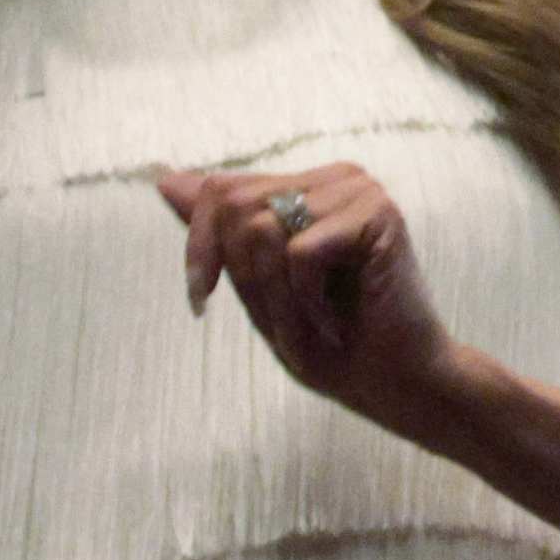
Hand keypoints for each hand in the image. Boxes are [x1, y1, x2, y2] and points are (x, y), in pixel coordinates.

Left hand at [153, 161, 470, 447]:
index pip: (220, 188)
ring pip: (263, 229)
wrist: (395, 381)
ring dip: (276, 298)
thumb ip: (221, 233)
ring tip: (311, 327)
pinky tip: (336, 323)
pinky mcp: (378, 213)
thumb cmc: (329, 341)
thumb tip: (165, 179)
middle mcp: (335, 178)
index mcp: (307, 187)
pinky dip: (305, 303)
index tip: (201, 301)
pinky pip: (300, 252)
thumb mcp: (257, 286)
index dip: (199, 246)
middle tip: (283, 323)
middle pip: (235, 206)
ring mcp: (360, 190)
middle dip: (244, 279)